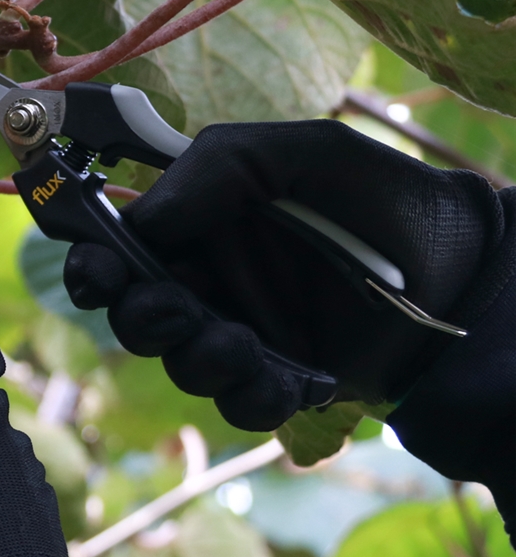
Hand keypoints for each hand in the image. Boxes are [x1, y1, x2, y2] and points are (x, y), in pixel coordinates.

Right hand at [65, 120, 504, 429]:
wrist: (461, 265)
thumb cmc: (377, 194)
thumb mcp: (297, 153)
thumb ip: (213, 170)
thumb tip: (141, 221)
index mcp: (203, 222)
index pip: (125, 245)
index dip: (97, 262)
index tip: (96, 271)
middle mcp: (213, 278)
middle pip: (138, 313)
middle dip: (142, 318)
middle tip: (171, 309)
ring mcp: (244, 330)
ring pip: (183, 363)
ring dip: (197, 358)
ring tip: (240, 344)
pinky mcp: (281, 377)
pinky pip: (240, 403)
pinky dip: (251, 396)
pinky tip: (286, 378)